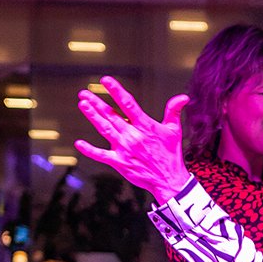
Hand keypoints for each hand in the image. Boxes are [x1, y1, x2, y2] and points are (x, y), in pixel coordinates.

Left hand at [76, 81, 190, 203]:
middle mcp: (133, 136)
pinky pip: (101, 155)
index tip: (105, 81)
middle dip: (97, 103)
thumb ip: (174, 112)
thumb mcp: (174, 131)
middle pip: (111, 115)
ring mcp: (124, 149)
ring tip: (83, 105)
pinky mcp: (120, 163)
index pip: (128, 104)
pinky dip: (89, 150)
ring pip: (104, 129)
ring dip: (92, 116)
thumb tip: (183, 97)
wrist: (169, 180)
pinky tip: (78, 144)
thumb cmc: (171, 155)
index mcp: (145, 126)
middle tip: (84, 93)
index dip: (116, 91)